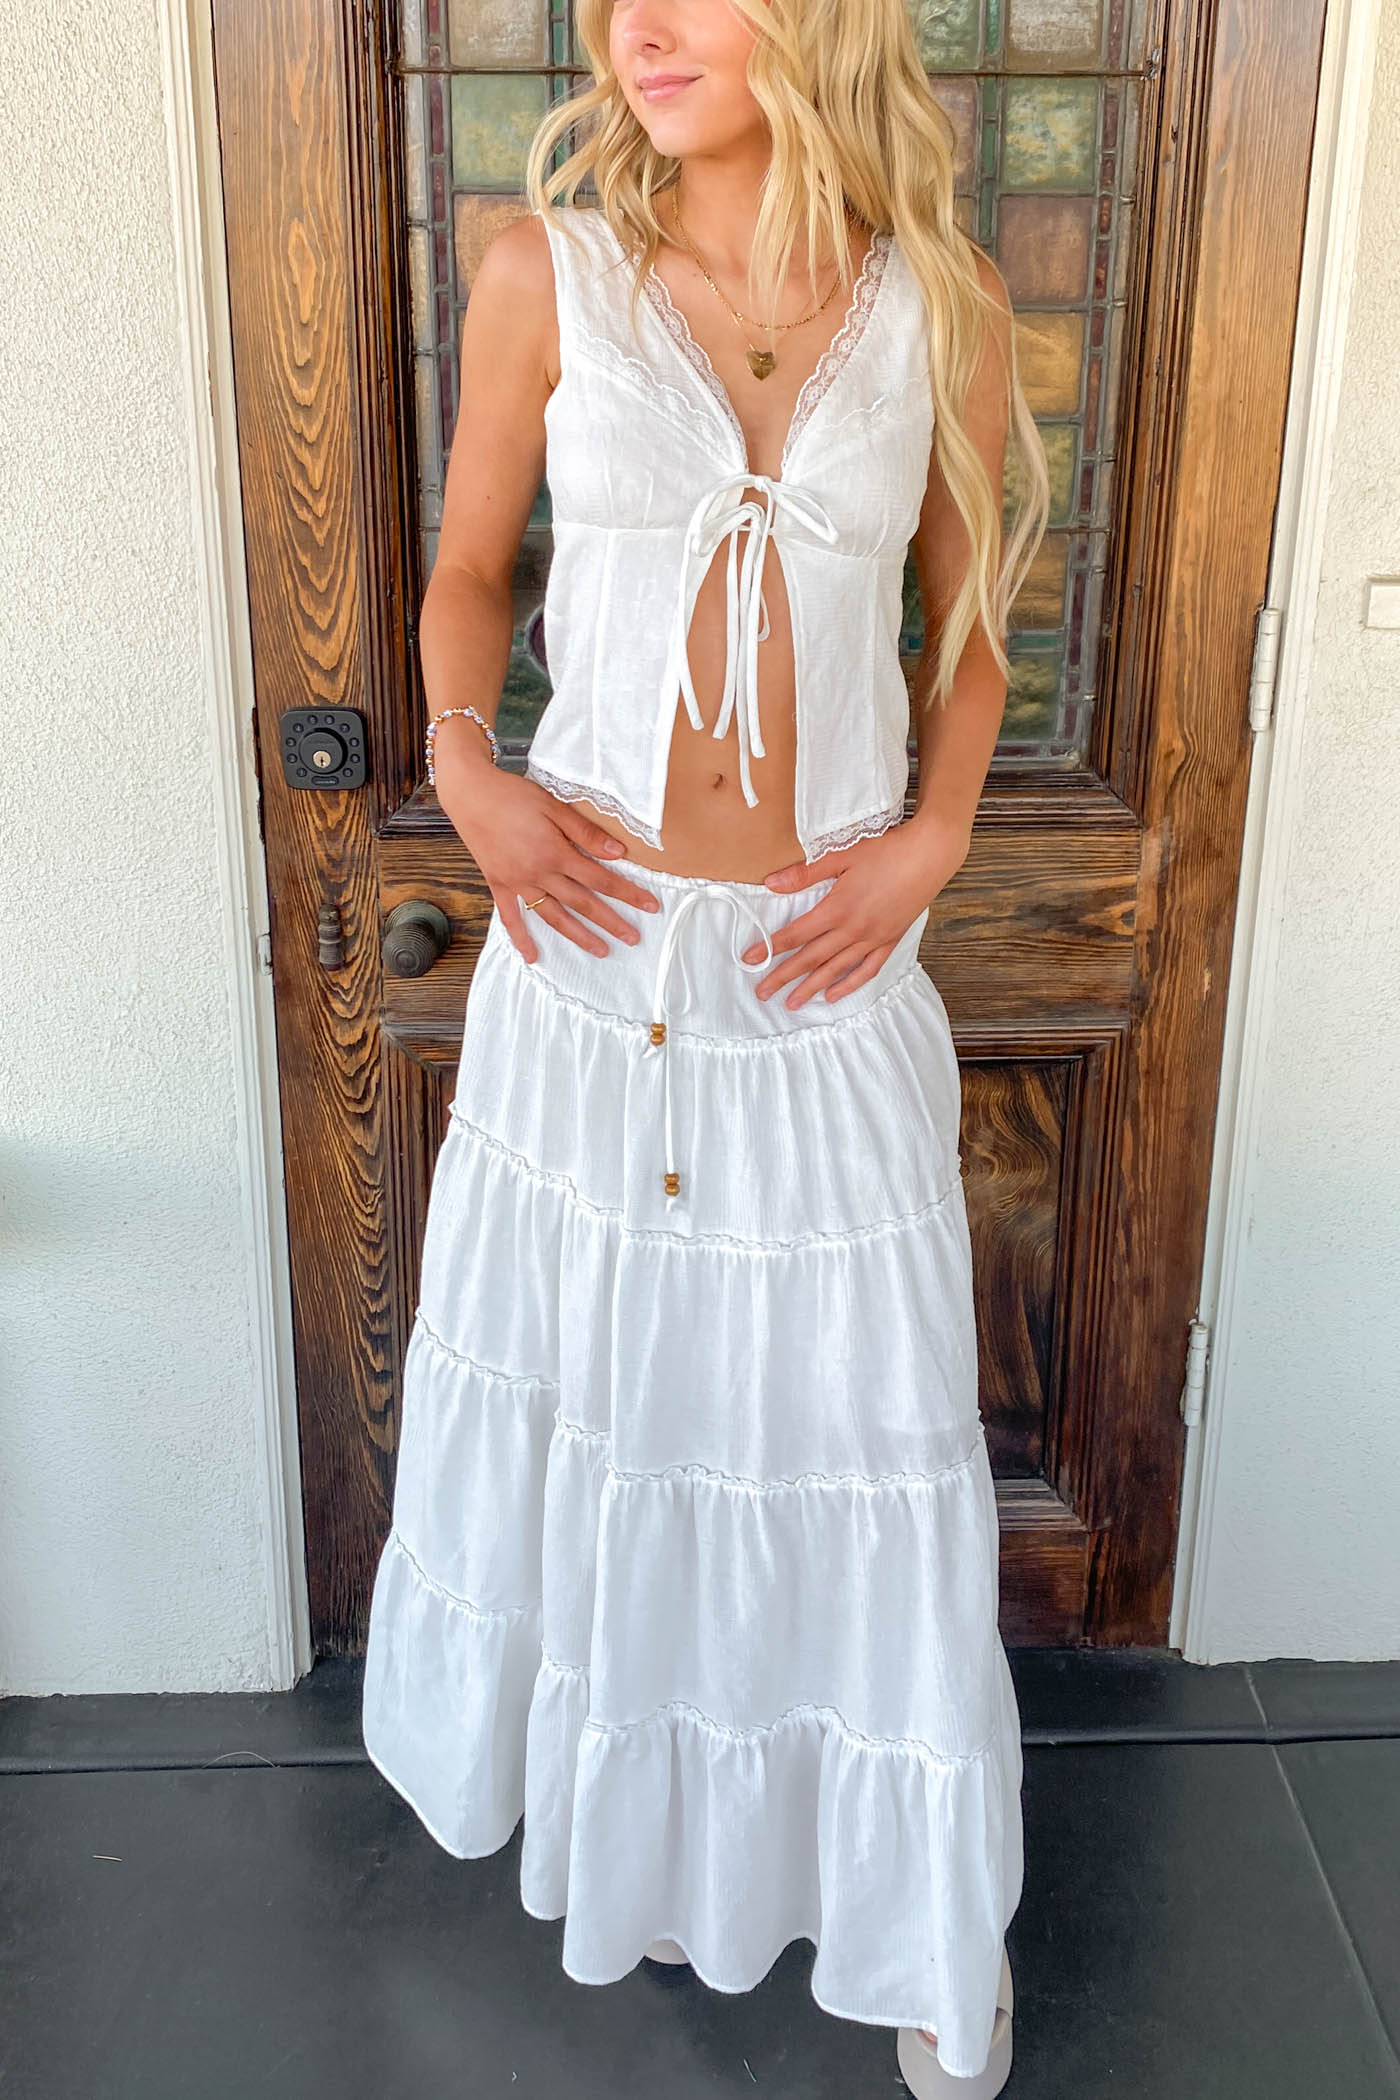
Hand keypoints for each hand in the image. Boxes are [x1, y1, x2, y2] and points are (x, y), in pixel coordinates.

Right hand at [437, 761, 660, 960]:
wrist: (470, 794)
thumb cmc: (513, 795)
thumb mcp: (554, 806)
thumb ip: (585, 832)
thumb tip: (617, 854)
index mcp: (555, 853)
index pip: (600, 879)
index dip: (627, 893)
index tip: (650, 906)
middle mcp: (538, 874)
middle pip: (582, 902)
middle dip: (610, 922)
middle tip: (633, 939)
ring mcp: (517, 883)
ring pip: (553, 916)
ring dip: (578, 935)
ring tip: (600, 951)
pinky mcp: (498, 884)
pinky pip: (511, 917)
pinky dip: (521, 938)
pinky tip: (533, 956)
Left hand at [740, 814, 969, 1007]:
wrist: (930, 854)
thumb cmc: (887, 850)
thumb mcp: (842, 856)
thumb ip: (805, 874)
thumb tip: (771, 883)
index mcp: (838, 908)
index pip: (796, 934)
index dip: (769, 947)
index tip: (749, 960)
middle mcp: (853, 929)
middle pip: (811, 958)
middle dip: (784, 976)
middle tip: (762, 993)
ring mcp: (873, 938)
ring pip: (836, 969)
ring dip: (812, 988)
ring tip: (792, 1003)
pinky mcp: (890, 940)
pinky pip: (867, 969)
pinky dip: (849, 984)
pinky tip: (833, 995)